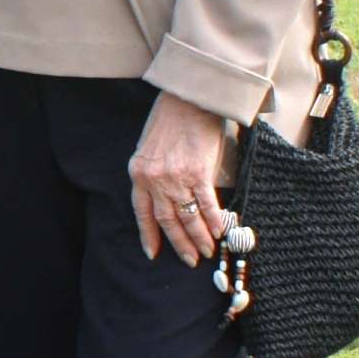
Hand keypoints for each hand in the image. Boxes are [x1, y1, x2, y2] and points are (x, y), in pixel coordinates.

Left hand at [129, 91, 228, 265]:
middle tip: (189, 260)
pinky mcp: (198, 172)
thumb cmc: (171, 118)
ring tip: (207, 252)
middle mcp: (154, 179)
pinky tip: (220, 232)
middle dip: (178, 243)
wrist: (188, 97)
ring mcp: (175, 177)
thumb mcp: (151, 147)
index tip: (152, 253)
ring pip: (186, 217)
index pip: (141, 211)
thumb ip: (156, 172)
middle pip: (166, 220)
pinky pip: (206, 204)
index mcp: (138, 172)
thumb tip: (170, 197)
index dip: (148, 234)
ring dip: (198, 238)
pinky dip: (214, 221)